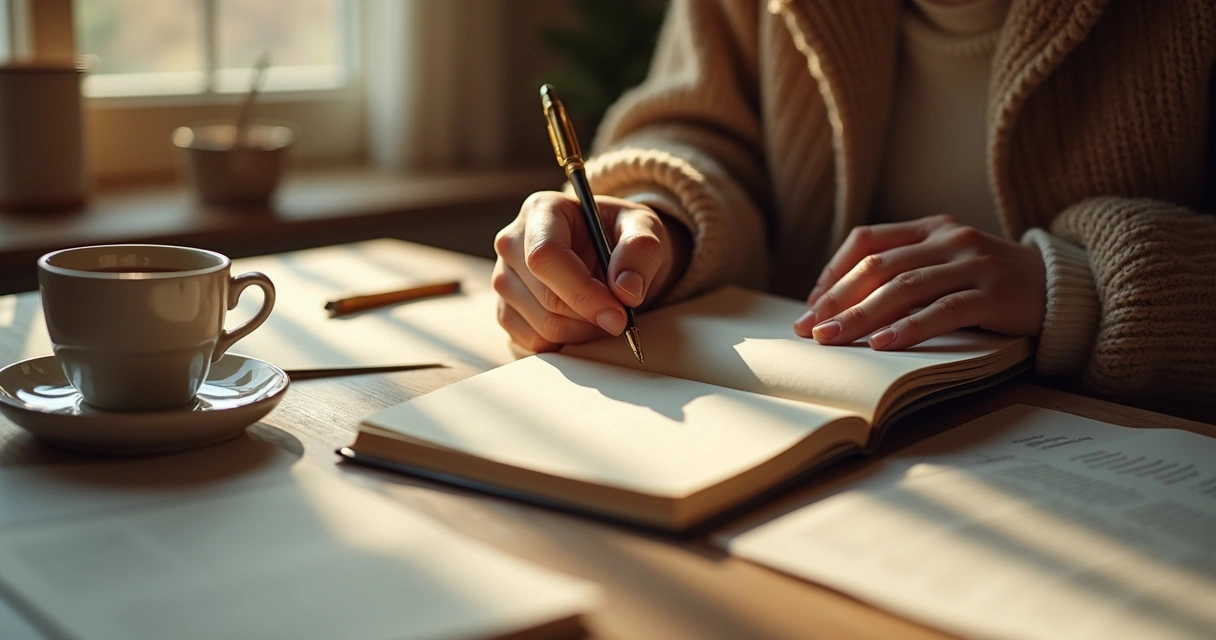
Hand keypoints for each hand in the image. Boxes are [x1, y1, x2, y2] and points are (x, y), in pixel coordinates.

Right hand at [492, 191, 683, 352]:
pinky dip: (566, 342)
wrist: (609, 252)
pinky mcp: (505, 310)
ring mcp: (504, 279)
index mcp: (541, 211)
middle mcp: (511, 243)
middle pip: (545, 297)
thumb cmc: (622, 235)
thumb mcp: (644, 228)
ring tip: (603, 312)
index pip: (545, 256)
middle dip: (591, 316)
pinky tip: (584, 322)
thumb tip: (626, 290)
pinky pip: (534, 342)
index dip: (582, 291)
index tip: (618, 313)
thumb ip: (641, 250)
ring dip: (583, 331)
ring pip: (542, 326)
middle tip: (622, 315)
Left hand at [793, 215, 1045, 348]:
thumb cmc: (993, 286)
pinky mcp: (995, 293)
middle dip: (837, 300)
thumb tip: (842, 309)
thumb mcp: (948, 267)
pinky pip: (943, 311)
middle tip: (808, 330)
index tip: (810, 306)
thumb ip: (906, 274)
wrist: (1065, 289)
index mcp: (931, 227)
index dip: (833, 273)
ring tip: (831, 339)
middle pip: (878, 266)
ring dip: (861, 316)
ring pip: (904, 287)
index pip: (867, 240)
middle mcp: (950, 238)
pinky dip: (909, 328)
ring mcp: (974, 263)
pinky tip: (882, 344)